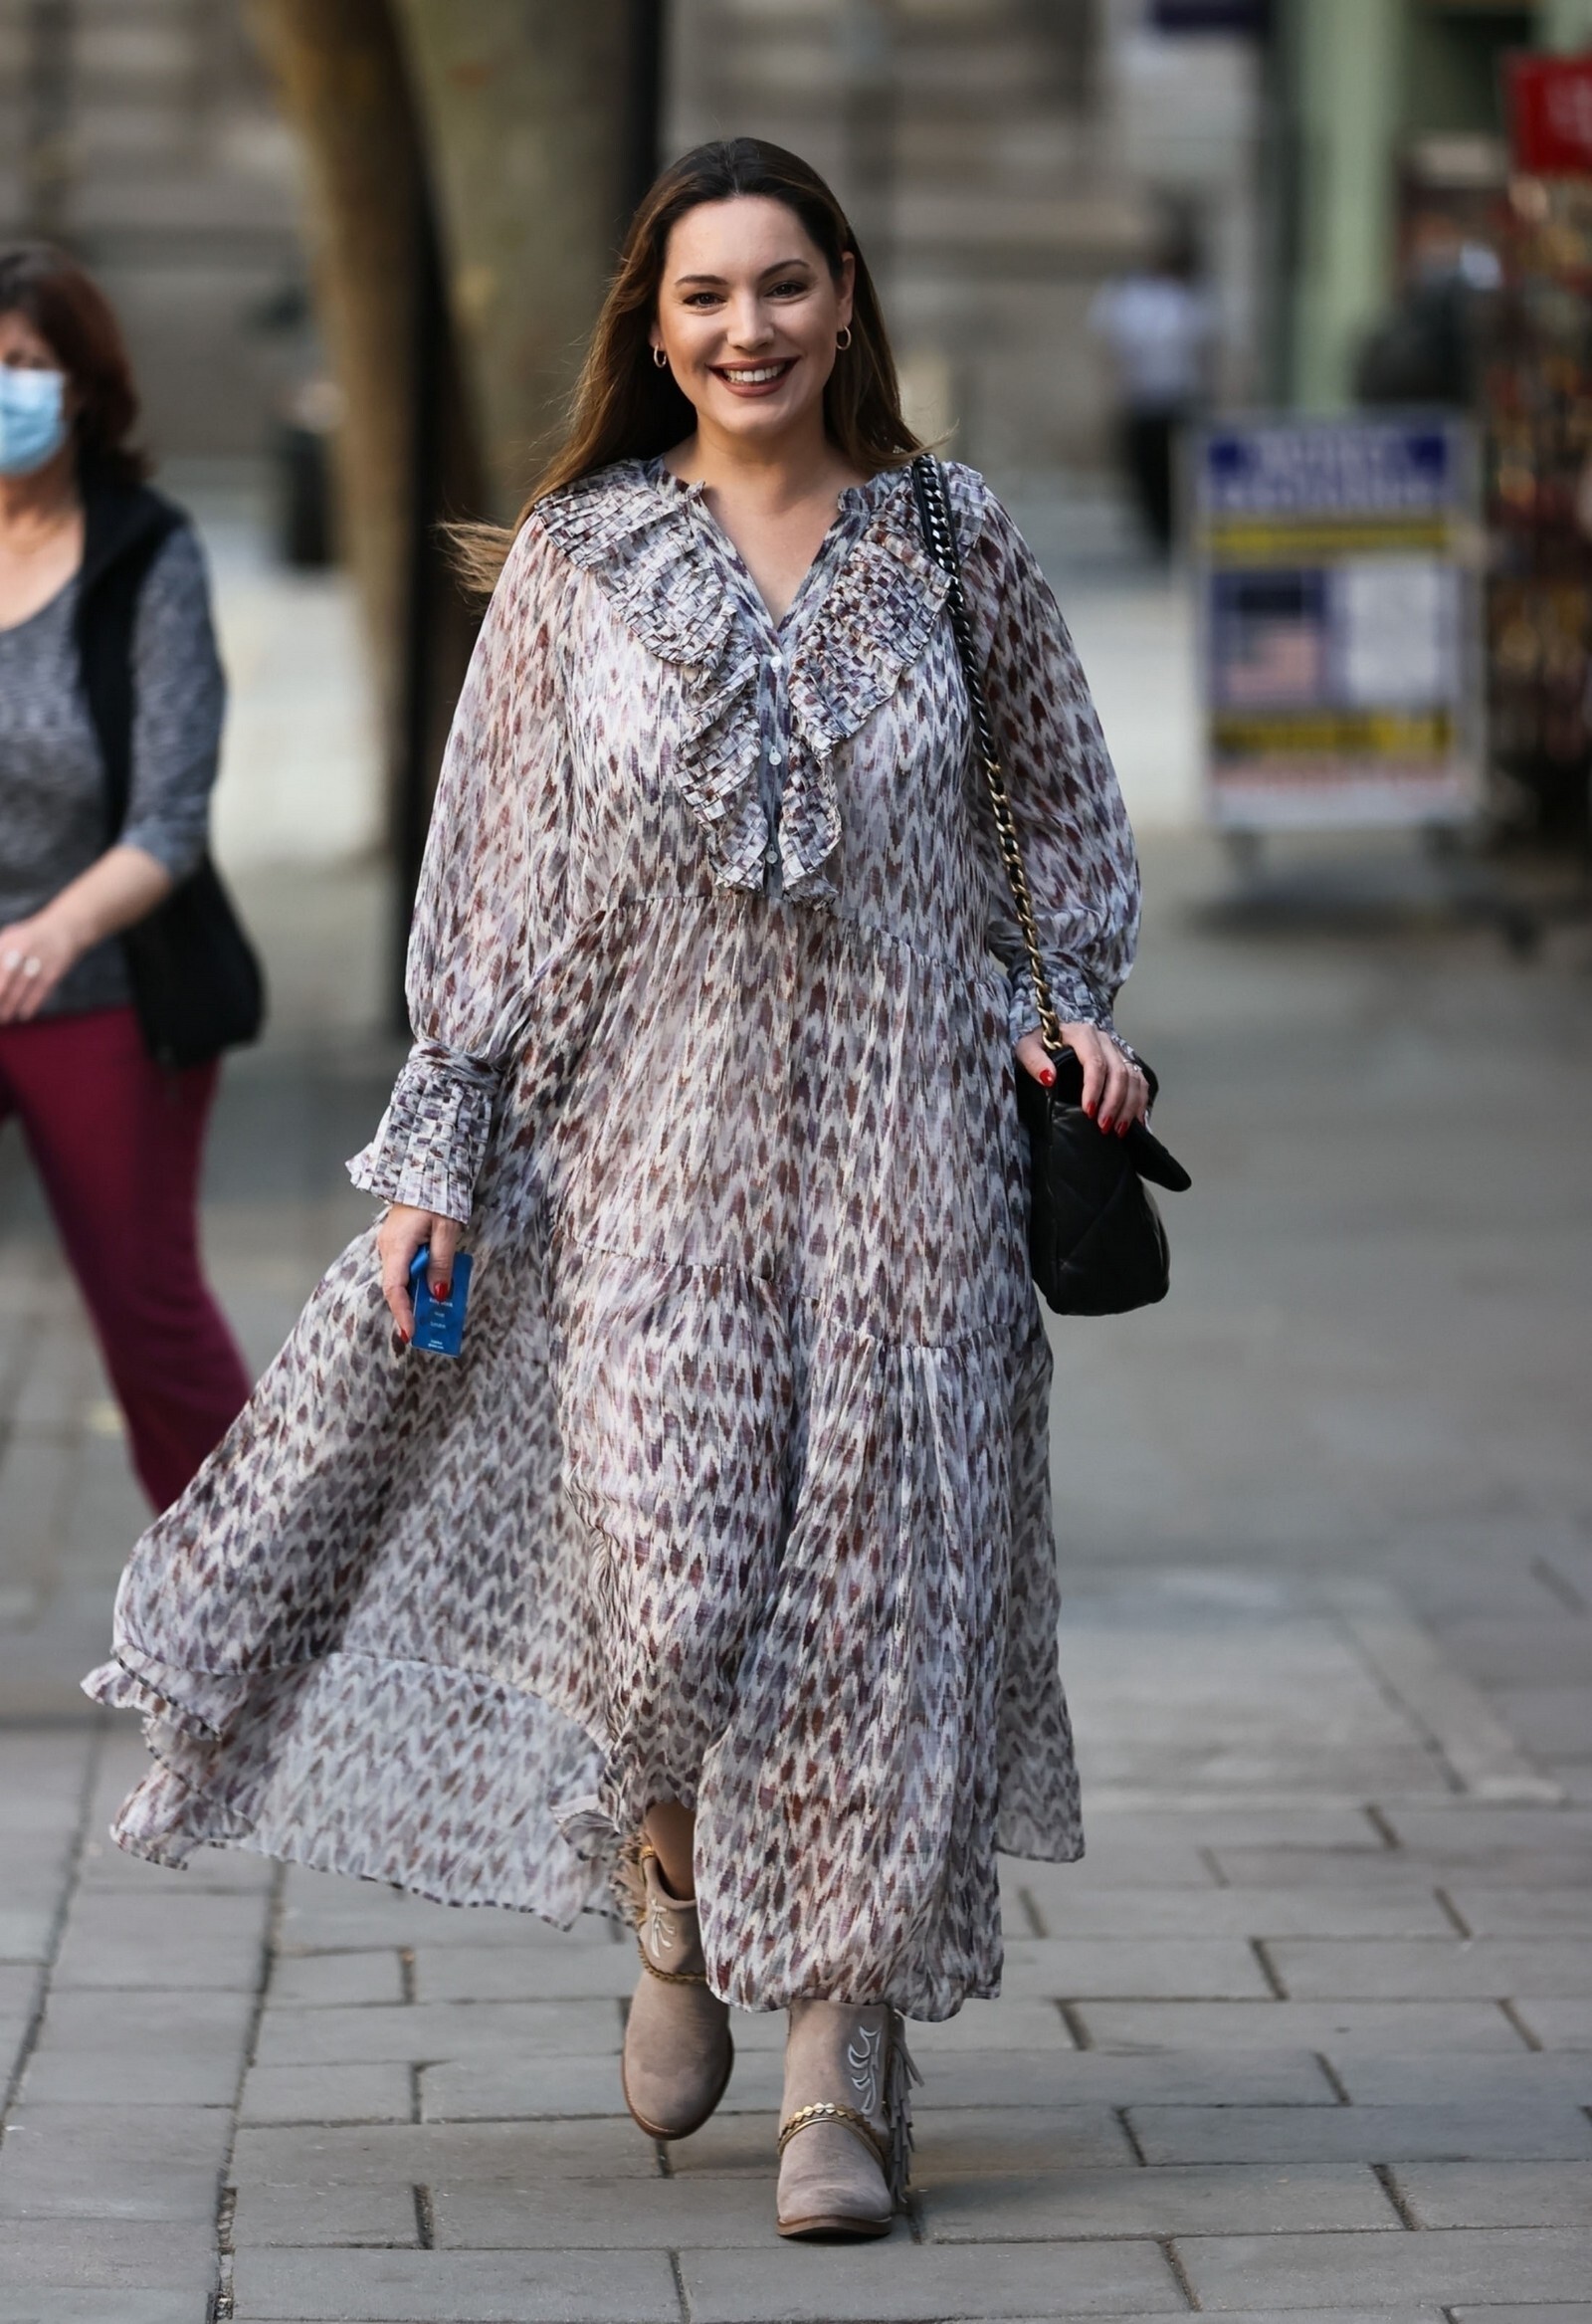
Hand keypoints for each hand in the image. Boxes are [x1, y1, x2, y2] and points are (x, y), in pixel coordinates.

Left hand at [0, 911, 79, 1022]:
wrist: (65, 929)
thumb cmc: (31, 937)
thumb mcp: (10, 937)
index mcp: (8, 942)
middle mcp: (22, 950)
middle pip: (3, 979)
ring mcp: (39, 961)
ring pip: (20, 988)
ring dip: (10, 1006)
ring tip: (4, 1018)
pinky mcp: (53, 971)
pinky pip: (39, 992)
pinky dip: (30, 1005)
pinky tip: (23, 1015)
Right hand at [376, 1204, 461, 1342]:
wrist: (426, 1170)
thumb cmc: (438, 1197)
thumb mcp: (446, 1231)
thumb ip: (441, 1263)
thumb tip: (438, 1294)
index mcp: (398, 1245)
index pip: (395, 1288)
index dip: (402, 1313)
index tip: (410, 1333)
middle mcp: (387, 1248)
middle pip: (395, 1286)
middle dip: (407, 1310)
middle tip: (422, 1331)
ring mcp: (389, 1244)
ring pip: (398, 1278)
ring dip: (412, 1296)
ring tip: (428, 1314)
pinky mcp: (395, 1241)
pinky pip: (402, 1267)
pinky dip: (413, 1281)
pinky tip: (426, 1288)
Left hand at [1015, 1022, 1149, 1136]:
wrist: (1046, 1037)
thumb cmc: (1037, 1044)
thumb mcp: (1026, 1048)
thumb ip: (1034, 1060)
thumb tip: (1049, 1077)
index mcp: (1082, 1035)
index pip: (1096, 1063)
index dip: (1095, 1089)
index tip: (1088, 1112)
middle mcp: (1104, 1040)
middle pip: (1119, 1072)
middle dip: (1113, 1103)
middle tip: (1103, 1127)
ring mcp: (1116, 1051)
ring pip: (1133, 1078)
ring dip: (1128, 1106)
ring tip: (1118, 1130)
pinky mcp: (1123, 1062)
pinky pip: (1139, 1081)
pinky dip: (1140, 1102)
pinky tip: (1136, 1122)